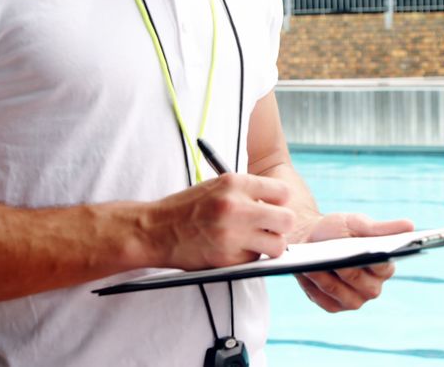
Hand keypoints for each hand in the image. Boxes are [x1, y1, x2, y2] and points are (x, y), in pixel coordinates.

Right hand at [143, 173, 295, 269]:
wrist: (155, 230)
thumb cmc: (187, 207)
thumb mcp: (217, 186)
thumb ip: (247, 192)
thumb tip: (278, 204)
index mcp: (235, 183)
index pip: (283, 192)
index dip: (279, 201)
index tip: (272, 207)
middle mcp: (236, 207)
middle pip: (287, 220)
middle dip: (280, 225)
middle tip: (269, 227)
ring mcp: (233, 235)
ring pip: (277, 246)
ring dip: (269, 245)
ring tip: (254, 241)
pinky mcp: (227, 259)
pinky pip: (255, 260)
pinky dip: (249, 257)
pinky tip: (233, 249)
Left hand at [295, 213, 413, 312]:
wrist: (310, 238)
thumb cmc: (338, 230)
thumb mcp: (357, 223)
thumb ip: (382, 228)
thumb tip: (411, 225)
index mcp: (384, 266)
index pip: (384, 266)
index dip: (375, 260)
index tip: (366, 251)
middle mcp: (372, 287)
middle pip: (363, 283)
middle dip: (348, 271)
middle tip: (335, 260)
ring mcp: (354, 300)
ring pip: (343, 294)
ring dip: (328, 280)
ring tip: (314, 266)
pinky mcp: (333, 306)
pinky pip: (326, 301)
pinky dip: (316, 288)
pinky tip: (307, 274)